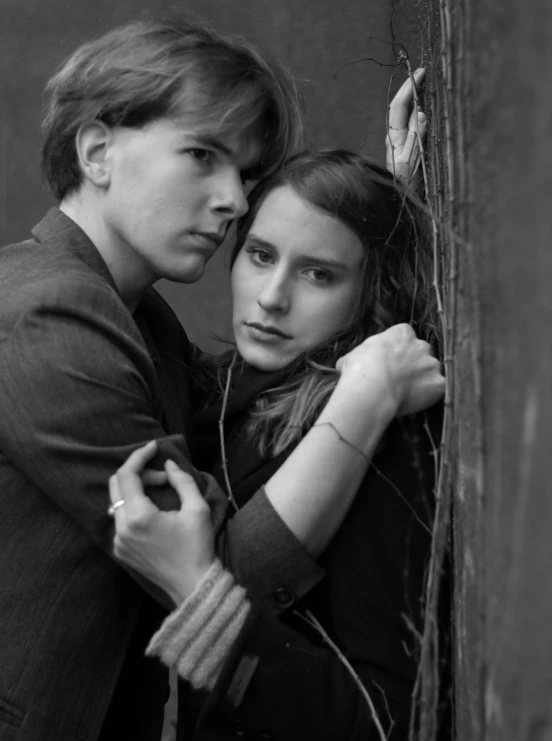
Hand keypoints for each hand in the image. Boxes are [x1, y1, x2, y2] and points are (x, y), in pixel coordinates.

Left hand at [109, 441, 215, 604]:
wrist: (193, 586)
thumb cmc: (198, 547)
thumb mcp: (198, 509)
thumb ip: (182, 480)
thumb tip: (168, 465)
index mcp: (139, 516)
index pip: (127, 474)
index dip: (139, 456)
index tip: (154, 446)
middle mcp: (122, 528)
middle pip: (117, 485)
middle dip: (139, 472)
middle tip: (163, 476)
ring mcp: (118, 541)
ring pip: (117, 502)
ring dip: (136, 490)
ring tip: (161, 491)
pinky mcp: (120, 551)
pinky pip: (120, 519)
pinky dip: (133, 507)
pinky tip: (153, 511)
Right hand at [336, 324, 444, 416]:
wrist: (371, 390)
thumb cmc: (359, 370)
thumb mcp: (352, 356)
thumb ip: (359, 356)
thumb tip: (345, 364)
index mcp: (402, 333)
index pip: (406, 337)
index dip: (399, 351)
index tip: (392, 363)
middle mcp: (421, 345)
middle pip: (423, 352)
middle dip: (415, 364)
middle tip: (400, 380)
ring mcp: (432, 364)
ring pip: (432, 371)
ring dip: (423, 381)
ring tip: (407, 394)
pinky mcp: (439, 383)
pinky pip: (439, 389)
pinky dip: (431, 396)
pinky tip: (417, 403)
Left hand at [386, 68, 426, 187]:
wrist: (402, 203)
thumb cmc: (407, 185)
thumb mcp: (413, 160)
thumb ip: (417, 137)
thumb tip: (421, 112)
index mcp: (394, 137)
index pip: (400, 106)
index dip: (409, 88)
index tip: (421, 72)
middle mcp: (395, 137)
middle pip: (401, 107)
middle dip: (410, 88)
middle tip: (423, 72)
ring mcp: (400, 143)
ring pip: (406, 115)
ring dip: (414, 98)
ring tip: (424, 84)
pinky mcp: (407, 148)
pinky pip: (412, 124)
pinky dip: (418, 111)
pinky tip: (425, 106)